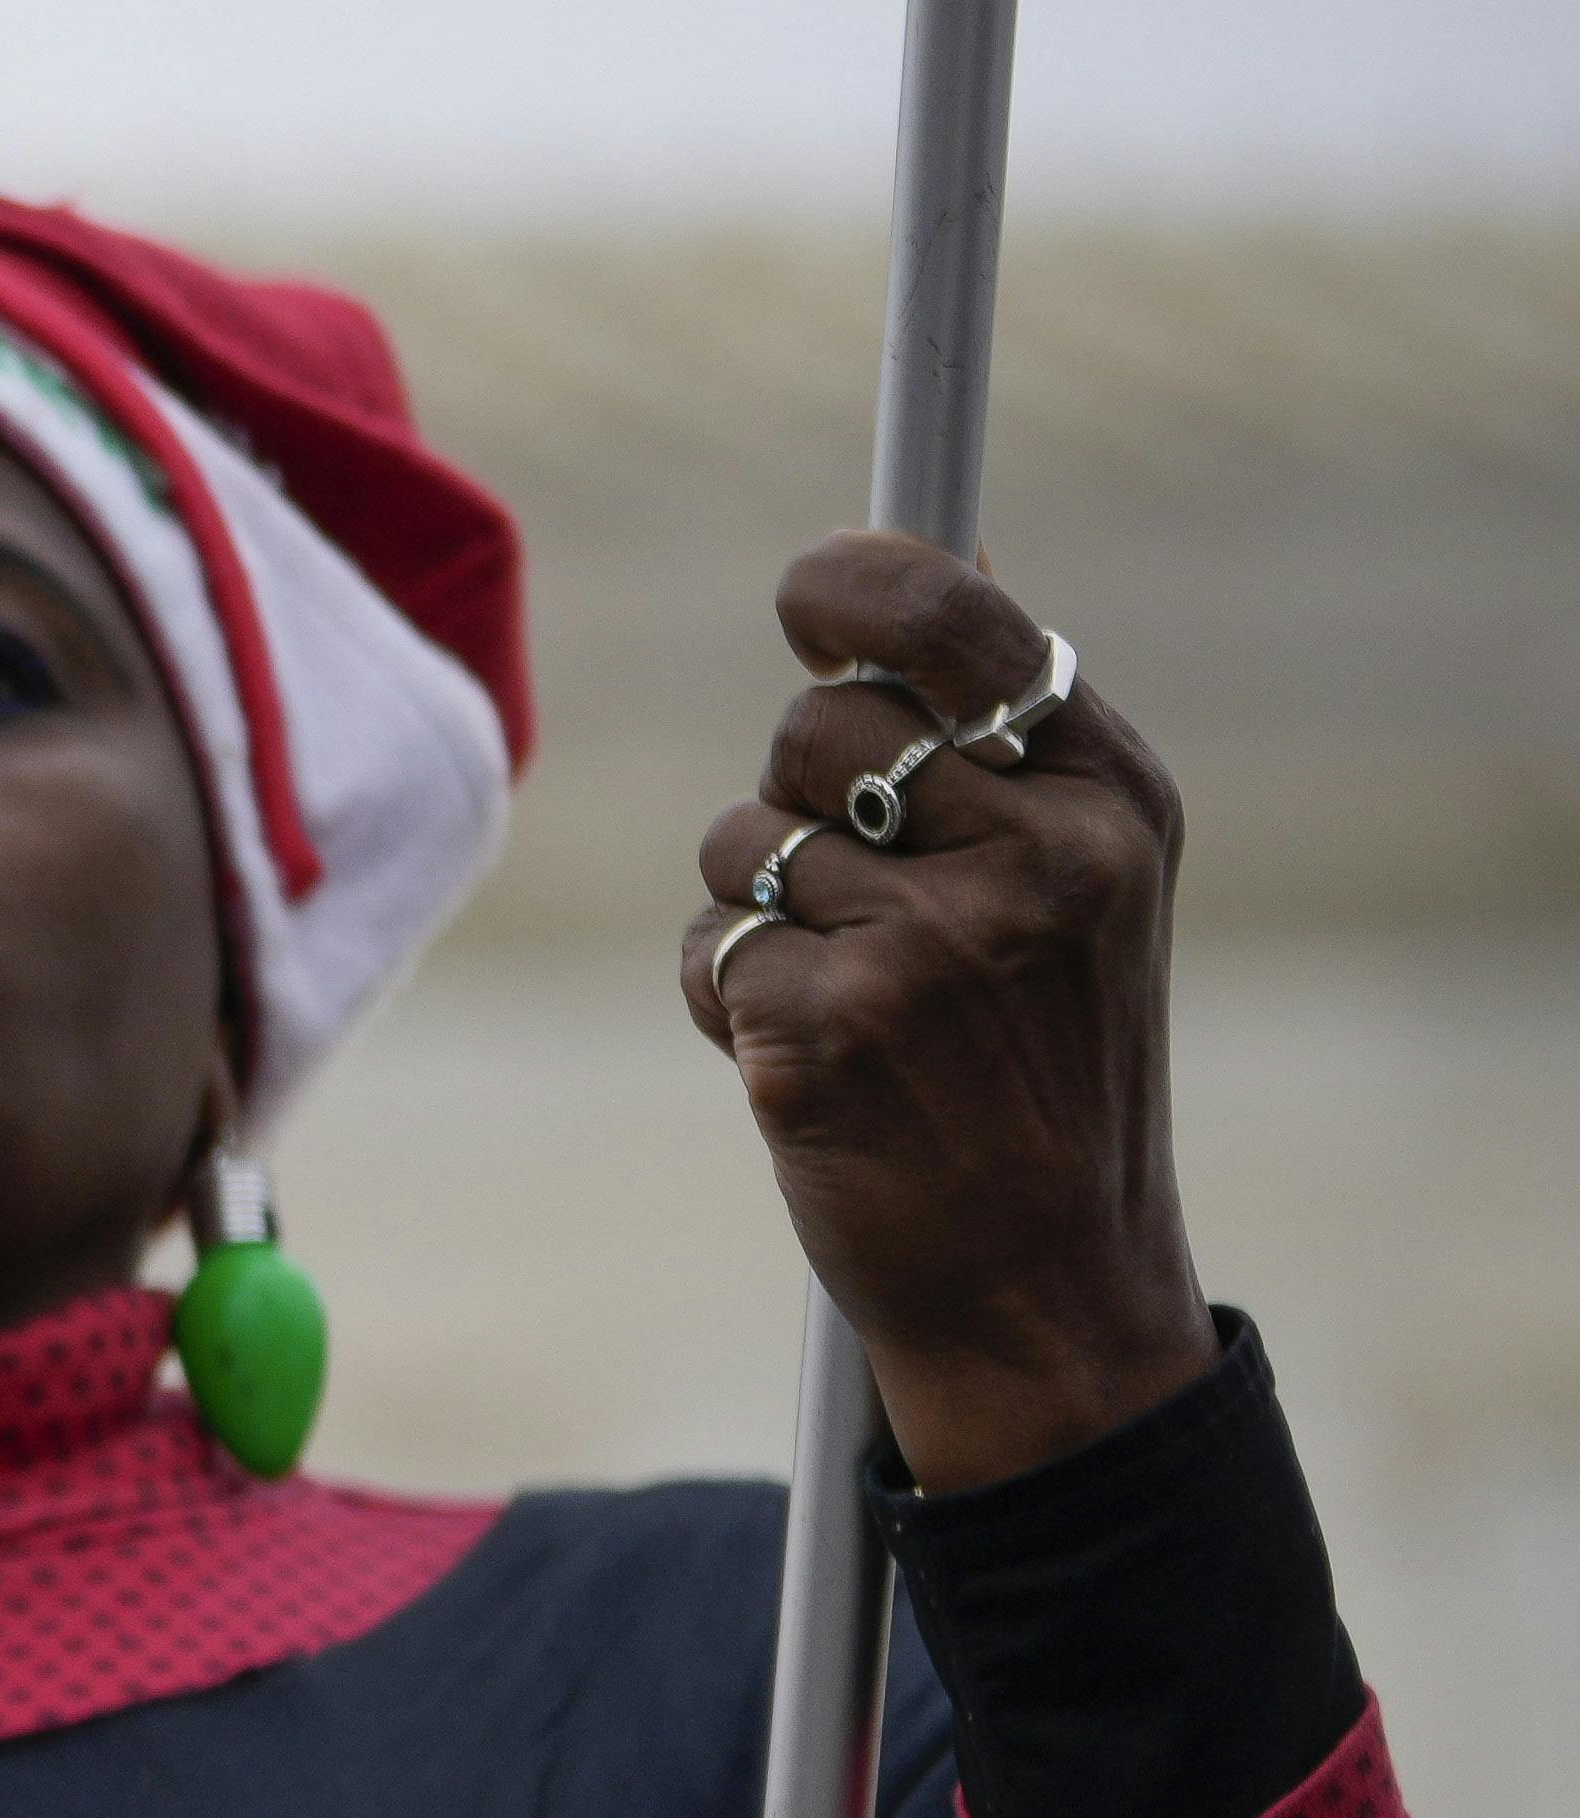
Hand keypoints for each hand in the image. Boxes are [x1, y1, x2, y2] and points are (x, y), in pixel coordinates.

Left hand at [680, 534, 1209, 1492]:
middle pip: (815, 730)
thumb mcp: (1088, 881)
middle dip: (803, 800)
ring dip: (762, 911)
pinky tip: (813, 1062)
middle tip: (868, 900)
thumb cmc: (1044, 1062)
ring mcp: (929, 949)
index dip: (859, 588)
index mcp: (1111, 803)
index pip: (958, 624)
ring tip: (856, 996)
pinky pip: (706, 946)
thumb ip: (1009, 730)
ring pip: (743, 839)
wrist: (1043, 1273)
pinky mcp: (822, 1033)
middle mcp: (1036, 860)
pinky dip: (727, 999)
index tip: (813, 591)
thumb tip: (932, 544)